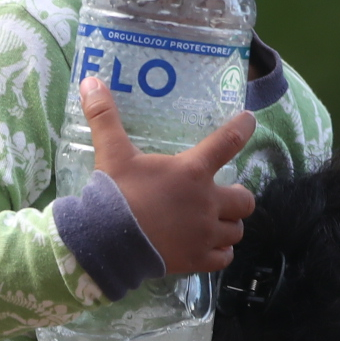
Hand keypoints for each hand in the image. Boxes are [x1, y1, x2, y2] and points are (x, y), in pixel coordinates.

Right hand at [81, 75, 255, 274]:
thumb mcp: (111, 153)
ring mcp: (204, 234)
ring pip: (236, 231)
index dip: (242, 129)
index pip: (227, 143)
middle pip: (244, 200)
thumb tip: (90, 80)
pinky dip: (220, 253)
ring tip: (216, 223)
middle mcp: (206, 203)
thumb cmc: (114, 194)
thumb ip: (104, 117)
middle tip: (224, 196)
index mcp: (192, 172)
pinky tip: (210, 248)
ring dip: (229, 225)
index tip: (249, 121)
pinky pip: (223, 258)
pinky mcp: (197, 259)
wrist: (105, 242)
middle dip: (238, 198)